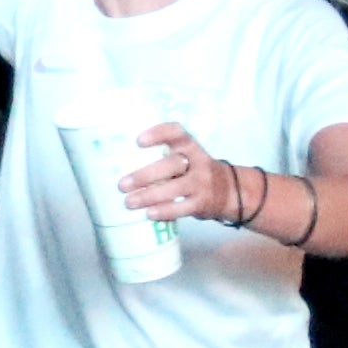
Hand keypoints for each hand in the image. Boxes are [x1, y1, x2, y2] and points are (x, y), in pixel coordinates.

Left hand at [114, 120, 245, 224]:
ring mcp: (201, 183)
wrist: (229, 191)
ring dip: (149, 196)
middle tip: (122, 184)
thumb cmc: (194, 172)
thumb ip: (163, 157)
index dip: (159, 134)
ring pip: (174, 188)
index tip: (138, 141)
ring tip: (129, 202)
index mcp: (190, 146)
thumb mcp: (186, 157)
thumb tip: (118, 165)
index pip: (177, 133)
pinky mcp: (202, 203)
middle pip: (171, 165)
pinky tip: (149, 214)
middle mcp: (198, 162)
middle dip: (145, 175)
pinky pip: (182, 207)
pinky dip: (164, 211)